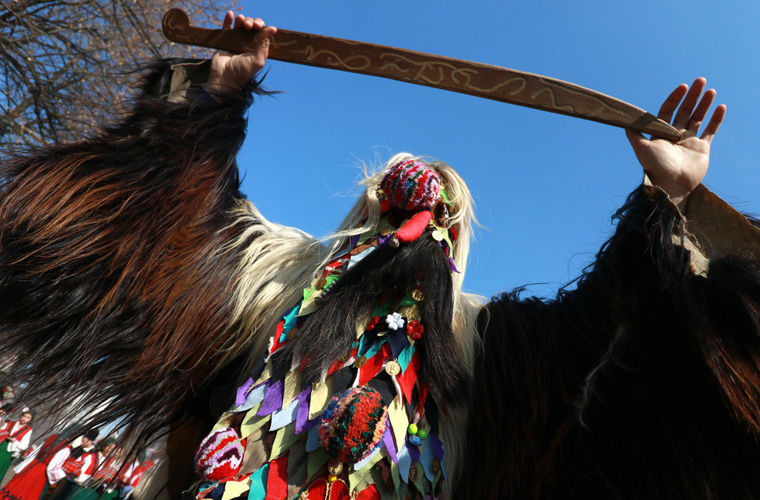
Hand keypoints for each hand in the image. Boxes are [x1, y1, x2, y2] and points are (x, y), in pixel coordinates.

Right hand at [206, 12, 276, 93]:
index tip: (258, 26)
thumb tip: (273, 28)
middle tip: (249, 26)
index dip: (261, 26)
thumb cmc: (242, 72)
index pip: (262, 32)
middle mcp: (248, 43)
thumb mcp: (258, 60)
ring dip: (242, 19)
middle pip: (251, 26)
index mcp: (258, 48)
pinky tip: (231, 14)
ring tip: (241, 20)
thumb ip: (264, 44)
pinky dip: (229, 19)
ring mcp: (236, 41)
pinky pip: (227, 27)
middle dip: (251, 22)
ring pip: (240, 25)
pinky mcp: (225, 40)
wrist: (224, 78)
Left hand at [625, 78, 725, 208]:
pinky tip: (720, 106)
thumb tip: (623, 119)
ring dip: (704, 104)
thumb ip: (634, 133)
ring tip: (711, 90)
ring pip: (698, 118)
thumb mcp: (641, 148)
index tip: (683, 87)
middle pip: (685, 111)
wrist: (671, 185)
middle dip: (692, 96)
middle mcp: (675, 135)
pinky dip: (716, 119)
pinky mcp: (702, 149)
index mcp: (661, 133)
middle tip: (700, 80)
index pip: (668, 110)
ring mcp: (689, 141)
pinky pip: (710, 131)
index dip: (675, 98)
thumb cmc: (655, 167)